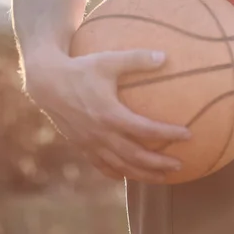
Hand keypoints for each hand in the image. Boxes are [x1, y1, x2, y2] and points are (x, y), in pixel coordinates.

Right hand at [24, 48, 190, 182]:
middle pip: (135, 156)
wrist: (46, 83)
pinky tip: (130, 175)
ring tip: (164, 177)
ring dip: (143, 174)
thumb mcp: (108, 60)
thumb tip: (165, 56)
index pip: (145, 129)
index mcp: (109, 114)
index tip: (188, 135)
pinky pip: (102, 166)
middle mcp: (100, 133)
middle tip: (180, 165)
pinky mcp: (82, 146)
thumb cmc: (81, 68)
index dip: (167, 134)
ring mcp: (90, 143)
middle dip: (158, 163)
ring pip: (120, 166)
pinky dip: (118, 173)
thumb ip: (137, 59)